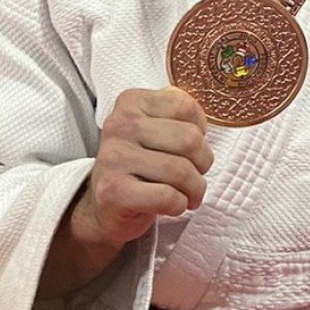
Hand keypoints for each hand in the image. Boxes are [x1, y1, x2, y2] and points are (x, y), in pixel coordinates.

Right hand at [71, 87, 212, 250]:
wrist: (106, 206)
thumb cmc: (141, 167)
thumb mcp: (156, 130)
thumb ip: (177, 114)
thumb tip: (200, 116)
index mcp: (130, 103)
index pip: (185, 106)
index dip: (200, 131)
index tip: (188, 148)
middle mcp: (118, 125)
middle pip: (190, 139)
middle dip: (203, 163)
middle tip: (193, 175)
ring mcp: (114, 158)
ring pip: (182, 171)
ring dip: (194, 189)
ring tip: (187, 194)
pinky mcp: (113, 191)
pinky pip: (168, 197)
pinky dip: (179, 205)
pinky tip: (170, 205)